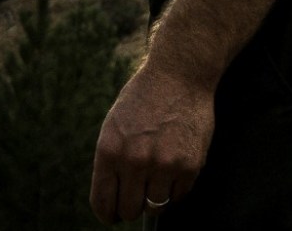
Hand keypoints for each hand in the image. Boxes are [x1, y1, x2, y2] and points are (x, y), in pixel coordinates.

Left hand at [89, 61, 214, 222]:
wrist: (178, 76)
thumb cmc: (143, 99)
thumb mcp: (114, 126)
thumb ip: (111, 161)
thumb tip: (111, 198)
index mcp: (109, 151)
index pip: (103, 202)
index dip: (107, 214)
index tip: (112, 216)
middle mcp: (134, 161)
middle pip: (129, 210)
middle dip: (131, 206)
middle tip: (136, 196)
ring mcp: (163, 165)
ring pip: (155, 207)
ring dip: (155, 198)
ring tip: (156, 178)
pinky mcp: (189, 166)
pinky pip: (179, 196)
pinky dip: (175, 189)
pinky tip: (174, 168)